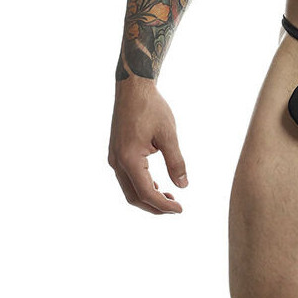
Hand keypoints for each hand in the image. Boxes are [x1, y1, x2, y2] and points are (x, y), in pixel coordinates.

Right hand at [108, 78, 188, 214]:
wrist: (133, 88)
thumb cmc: (152, 108)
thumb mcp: (168, 134)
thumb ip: (176, 161)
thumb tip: (183, 186)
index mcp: (129, 158)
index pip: (146, 192)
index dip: (163, 205)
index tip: (180, 209)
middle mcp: (117, 161)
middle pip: (134, 196)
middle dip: (155, 207)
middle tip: (176, 208)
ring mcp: (114, 158)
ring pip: (129, 189)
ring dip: (148, 197)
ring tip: (169, 198)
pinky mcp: (116, 153)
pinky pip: (127, 178)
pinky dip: (141, 186)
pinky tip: (158, 185)